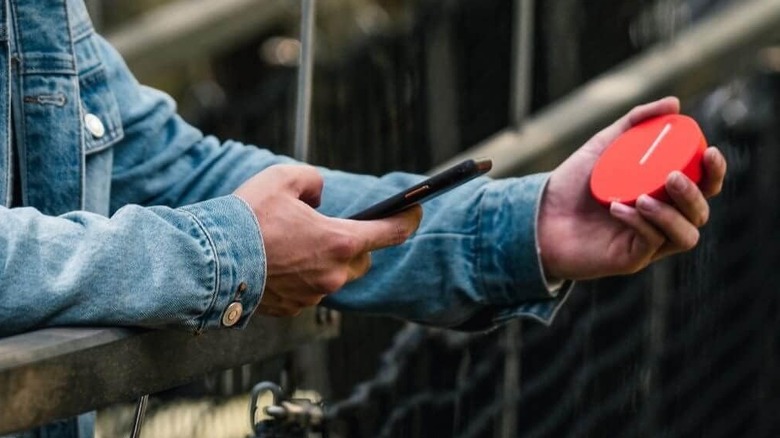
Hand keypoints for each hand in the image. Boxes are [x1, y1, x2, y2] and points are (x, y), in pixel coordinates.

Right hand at [235, 165, 422, 315]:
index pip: (390, 233)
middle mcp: (334, 273)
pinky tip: (278, 263)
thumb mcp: (283, 178)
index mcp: (340, 241)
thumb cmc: (248, 217)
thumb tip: (318, 197)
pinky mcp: (293, 308)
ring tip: (295, 245)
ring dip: (324, 261)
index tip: (415, 213)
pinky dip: (301, 277)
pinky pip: (309, 290)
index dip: (407, 221)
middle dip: (354, 245)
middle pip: (362, 260)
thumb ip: (313, 182)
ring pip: (334, 276)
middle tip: (331, 229)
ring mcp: (314, 294)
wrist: (209, 260)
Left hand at [538, 97, 726, 279]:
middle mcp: (662, 221)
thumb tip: (674, 103)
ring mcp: (648, 243)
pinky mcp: (630, 260)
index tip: (710, 152)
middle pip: (700, 214)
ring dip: (671, 215)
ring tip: (644, 198)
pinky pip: (650, 244)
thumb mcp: (604, 145)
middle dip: (693, 195)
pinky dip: (640, 224)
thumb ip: (635, 122)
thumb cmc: (574, 183)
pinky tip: (619, 209)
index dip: (715, 173)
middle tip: (671, 177)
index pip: (705, 187)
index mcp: (664, 195)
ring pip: (685, 236)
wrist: (539, 213)